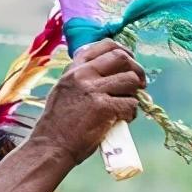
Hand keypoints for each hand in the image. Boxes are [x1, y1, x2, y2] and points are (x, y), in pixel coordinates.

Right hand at [31, 40, 145, 166]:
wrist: (51, 146)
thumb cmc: (58, 124)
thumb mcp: (64, 90)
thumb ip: (83, 79)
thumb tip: (109, 73)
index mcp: (75, 69)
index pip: (105, 45)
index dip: (124, 51)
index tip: (130, 60)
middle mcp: (84, 75)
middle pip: (122, 59)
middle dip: (137, 70)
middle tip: (140, 84)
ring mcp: (94, 90)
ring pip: (130, 80)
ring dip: (134, 94)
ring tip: (126, 106)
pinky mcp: (104, 108)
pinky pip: (131, 104)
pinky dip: (131, 113)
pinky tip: (122, 120)